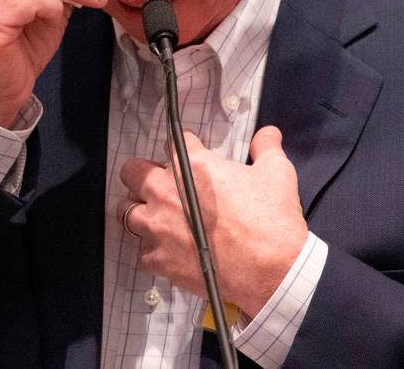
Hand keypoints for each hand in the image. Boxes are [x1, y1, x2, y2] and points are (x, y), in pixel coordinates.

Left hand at [118, 126, 308, 317]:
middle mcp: (167, 193)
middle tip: (158, 182)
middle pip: (133, 172)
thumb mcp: (277, 173)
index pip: (174, 142)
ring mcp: (159, 228)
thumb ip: (266, 148)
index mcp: (193, 166)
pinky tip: (168, 251)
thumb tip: (268, 134)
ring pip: (126, 212)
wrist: (272, 271)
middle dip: (142, 173)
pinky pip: (142, 253)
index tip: (190, 156)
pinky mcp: (160, 260)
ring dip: (139, 210)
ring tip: (153, 215)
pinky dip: (152, 251)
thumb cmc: (272, 220)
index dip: (184, 147)